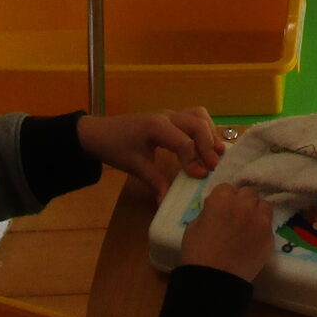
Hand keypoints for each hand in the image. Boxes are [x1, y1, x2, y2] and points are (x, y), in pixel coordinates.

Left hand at [77, 107, 226, 192]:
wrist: (98, 133)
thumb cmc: (115, 147)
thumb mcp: (134, 166)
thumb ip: (154, 181)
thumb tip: (167, 202)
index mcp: (156, 127)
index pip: (183, 141)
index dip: (194, 159)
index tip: (200, 176)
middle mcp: (167, 116)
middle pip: (196, 123)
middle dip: (208, 144)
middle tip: (214, 166)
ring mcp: (169, 114)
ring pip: (198, 116)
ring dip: (210, 133)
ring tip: (217, 153)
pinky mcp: (170, 118)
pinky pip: (194, 117)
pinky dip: (204, 129)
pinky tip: (207, 146)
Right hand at [179, 181, 276, 280]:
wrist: (215, 282)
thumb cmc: (197, 254)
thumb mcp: (193, 226)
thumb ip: (208, 212)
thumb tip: (216, 210)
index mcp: (222, 200)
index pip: (226, 188)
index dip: (222, 199)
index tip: (219, 210)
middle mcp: (244, 205)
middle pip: (248, 193)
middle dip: (241, 201)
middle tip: (234, 216)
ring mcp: (260, 221)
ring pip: (263, 205)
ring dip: (255, 211)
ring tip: (247, 225)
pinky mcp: (270, 237)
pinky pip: (268, 225)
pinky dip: (261, 229)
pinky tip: (252, 241)